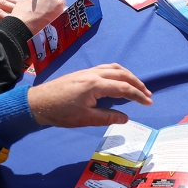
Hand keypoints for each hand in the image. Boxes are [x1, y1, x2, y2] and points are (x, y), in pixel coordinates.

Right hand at [11, 0, 66, 34]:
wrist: (23, 27)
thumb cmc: (22, 12)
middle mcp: (56, 1)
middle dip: (55, 2)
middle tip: (48, 6)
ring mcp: (58, 12)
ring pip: (60, 9)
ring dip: (55, 10)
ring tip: (46, 15)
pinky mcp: (58, 22)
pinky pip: (58, 17)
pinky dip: (54, 18)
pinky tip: (46, 20)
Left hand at [27, 63, 152, 126]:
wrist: (38, 103)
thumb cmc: (61, 113)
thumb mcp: (85, 119)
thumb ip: (107, 117)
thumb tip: (126, 118)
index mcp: (96, 85)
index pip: (123, 88)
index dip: (138, 95)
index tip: (149, 103)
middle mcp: (94, 74)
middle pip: (122, 74)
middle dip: (137, 83)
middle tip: (147, 95)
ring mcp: (88, 71)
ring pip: (114, 68)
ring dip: (128, 76)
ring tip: (137, 86)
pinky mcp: (83, 73)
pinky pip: (106, 68)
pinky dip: (118, 73)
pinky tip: (118, 80)